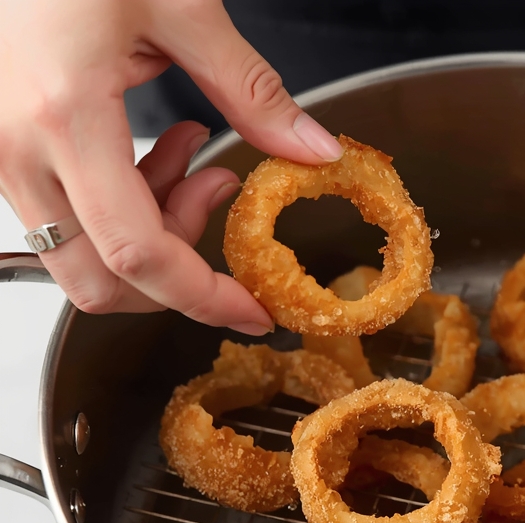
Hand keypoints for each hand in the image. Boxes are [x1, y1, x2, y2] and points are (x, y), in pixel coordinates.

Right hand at [0, 0, 344, 333]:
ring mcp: (0, 152)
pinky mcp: (3, 147)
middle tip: (221, 206)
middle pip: (100, 280)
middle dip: (174, 276)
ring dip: (153, 231)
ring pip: (81, 255)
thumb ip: (253, 91)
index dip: (203, 298)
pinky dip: (123, 207)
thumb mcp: (183, 8)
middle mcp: (16, 147)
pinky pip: (66, 218)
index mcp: (63, 115)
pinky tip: (157, 150)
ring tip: (196, 158)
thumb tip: (314, 151)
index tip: (253, 311)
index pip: (139, 254)